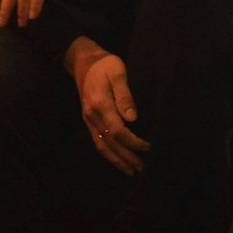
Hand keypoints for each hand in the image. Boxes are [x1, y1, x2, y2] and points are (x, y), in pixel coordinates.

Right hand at [67, 39, 149, 175]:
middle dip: (126, 157)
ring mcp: (89, 119)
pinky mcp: (89, 120)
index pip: (118, 130)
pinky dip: (108, 154)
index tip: (148, 147)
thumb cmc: (106, 65)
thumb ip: (125, 95)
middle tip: (142, 168)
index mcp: (100, 104)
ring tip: (131, 170)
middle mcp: (92, 115)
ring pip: (102, 146)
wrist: (84, 62)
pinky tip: (117, 160)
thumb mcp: (118, 73)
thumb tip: (133, 118)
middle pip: (110, 143)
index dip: (133, 142)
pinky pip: (97, 141)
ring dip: (116, 160)